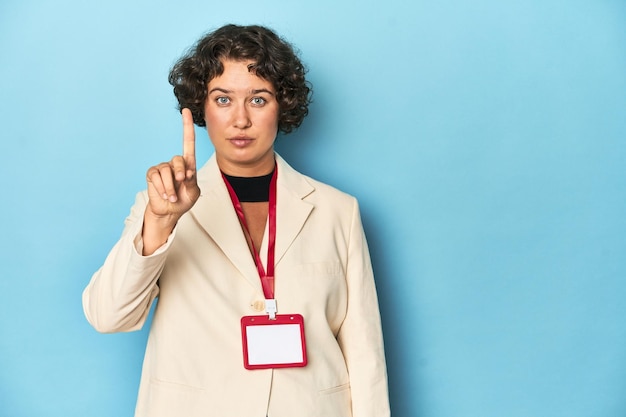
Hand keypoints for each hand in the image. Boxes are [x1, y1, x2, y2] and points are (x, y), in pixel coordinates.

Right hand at [142, 108, 200, 253]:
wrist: (170, 212)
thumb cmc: (184, 200)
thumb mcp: (193, 192)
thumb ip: (191, 181)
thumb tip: (185, 172)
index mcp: (188, 164)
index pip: (188, 142)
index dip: (187, 126)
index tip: (186, 111)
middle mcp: (175, 163)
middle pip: (179, 160)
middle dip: (181, 173)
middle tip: (182, 183)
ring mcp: (162, 167)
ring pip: (167, 171)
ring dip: (171, 187)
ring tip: (173, 196)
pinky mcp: (152, 174)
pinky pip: (157, 177)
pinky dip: (162, 188)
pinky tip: (165, 195)